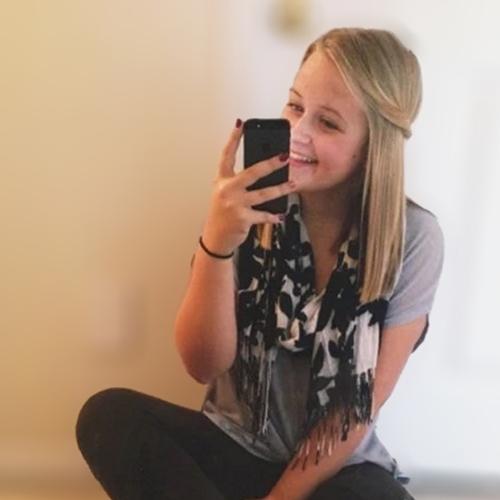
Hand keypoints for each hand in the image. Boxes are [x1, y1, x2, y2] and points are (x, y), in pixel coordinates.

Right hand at [201, 120, 294, 255]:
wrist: (216, 237)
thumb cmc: (223, 214)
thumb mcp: (226, 194)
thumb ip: (239, 183)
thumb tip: (265, 172)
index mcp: (222, 180)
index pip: (227, 155)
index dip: (233, 139)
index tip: (240, 124)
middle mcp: (226, 190)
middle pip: (252, 173)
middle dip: (270, 164)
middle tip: (284, 157)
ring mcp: (235, 204)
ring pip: (263, 194)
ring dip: (280, 189)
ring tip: (292, 185)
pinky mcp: (242, 218)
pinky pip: (263, 215)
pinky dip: (273, 216)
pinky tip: (280, 215)